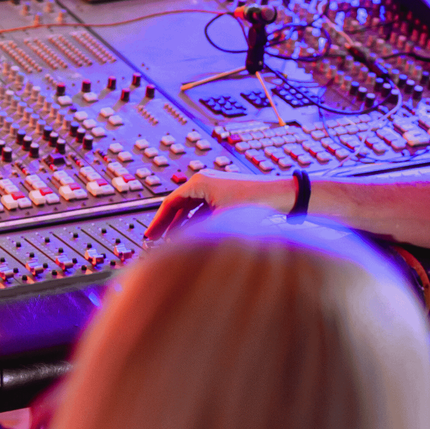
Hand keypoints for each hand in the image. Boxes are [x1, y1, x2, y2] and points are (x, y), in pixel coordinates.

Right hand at [142, 168, 292, 242]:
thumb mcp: (220, 220)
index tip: (150, 236)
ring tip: (172, 243)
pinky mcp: (223, 195)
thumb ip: (197, 232)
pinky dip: (194, 223)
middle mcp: (204, 182)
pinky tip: (191, 237)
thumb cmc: (253, 202)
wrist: (279, 195)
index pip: (170, 203)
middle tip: (154, 240)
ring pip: (189, 209)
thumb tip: (181, 246)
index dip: (158, 222)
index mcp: (199, 183)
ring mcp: (213, 187)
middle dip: (167, 224)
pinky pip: (201, 210)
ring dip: (180, 225)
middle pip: (178, 205)